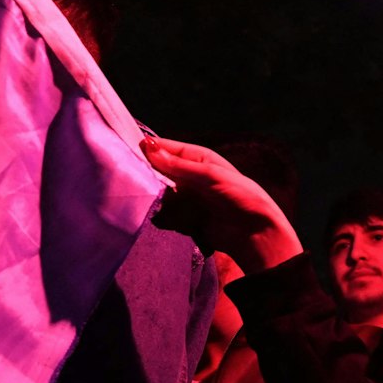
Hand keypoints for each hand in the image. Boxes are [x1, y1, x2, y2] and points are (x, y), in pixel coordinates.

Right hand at [142, 135, 302, 272]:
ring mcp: (187, 199)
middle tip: (132, 179)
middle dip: (148, 176)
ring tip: (146, 200)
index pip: (168, 149)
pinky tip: (162, 218)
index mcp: (199, 160)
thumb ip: (178, 165)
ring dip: (154, 199)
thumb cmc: (239, 196)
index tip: (128, 148)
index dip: (150, 149)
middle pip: (160, 173)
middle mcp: (190, 177)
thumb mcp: (210, 176)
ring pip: (159, 195)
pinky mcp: (185, 220)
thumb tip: (148, 148)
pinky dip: (162, 217)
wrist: (254, 234)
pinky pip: (165, 215)